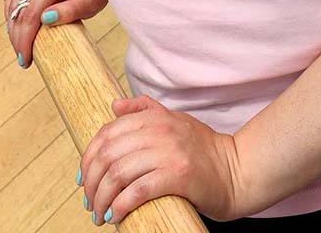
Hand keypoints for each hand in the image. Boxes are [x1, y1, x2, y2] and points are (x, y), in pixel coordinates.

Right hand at [4, 0, 107, 66]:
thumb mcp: (90, 3)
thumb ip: (70, 11)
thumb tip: (45, 19)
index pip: (31, 13)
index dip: (24, 39)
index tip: (25, 59)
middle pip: (19, 10)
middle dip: (17, 36)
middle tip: (22, 58)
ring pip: (13, 1)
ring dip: (12, 26)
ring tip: (20, 45)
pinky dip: (12, 10)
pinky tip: (15, 26)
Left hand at [79, 95, 246, 225]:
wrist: (237, 170)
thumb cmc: (203, 150)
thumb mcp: (175, 120)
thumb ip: (145, 109)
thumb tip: (114, 105)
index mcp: (155, 116)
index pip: (107, 133)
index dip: (89, 157)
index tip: (83, 179)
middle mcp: (160, 130)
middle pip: (109, 154)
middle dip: (91, 182)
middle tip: (89, 202)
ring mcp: (169, 152)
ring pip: (119, 174)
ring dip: (102, 199)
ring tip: (100, 215)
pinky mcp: (178, 176)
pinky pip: (137, 191)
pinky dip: (120, 206)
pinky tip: (116, 217)